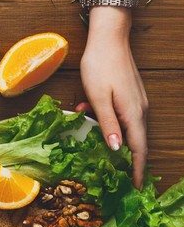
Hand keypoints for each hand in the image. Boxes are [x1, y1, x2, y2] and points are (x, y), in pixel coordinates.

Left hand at [79, 8, 147, 187]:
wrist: (108, 37)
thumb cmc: (100, 65)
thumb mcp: (97, 97)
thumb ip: (107, 123)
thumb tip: (116, 148)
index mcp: (133, 113)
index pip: (138, 148)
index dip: (136, 169)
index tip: (134, 188)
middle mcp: (140, 110)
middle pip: (137, 142)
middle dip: (127, 161)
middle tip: (116, 178)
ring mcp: (136, 102)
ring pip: (127, 129)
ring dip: (112, 139)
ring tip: (94, 147)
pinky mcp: (129, 95)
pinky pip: (122, 116)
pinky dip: (108, 122)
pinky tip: (86, 112)